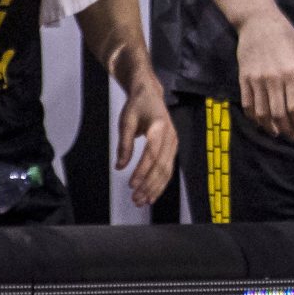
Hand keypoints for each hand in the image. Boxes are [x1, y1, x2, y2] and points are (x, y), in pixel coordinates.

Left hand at [115, 70, 177, 208]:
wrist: (150, 94)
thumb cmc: (138, 105)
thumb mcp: (126, 121)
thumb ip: (124, 144)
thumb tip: (119, 166)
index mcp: (159, 127)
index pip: (151, 154)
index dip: (142, 171)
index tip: (132, 184)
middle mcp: (170, 136)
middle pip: (161, 166)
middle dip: (149, 185)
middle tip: (136, 198)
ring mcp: (174, 143)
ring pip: (167, 171)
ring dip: (155, 188)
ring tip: (142, 200)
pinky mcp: (172, 148)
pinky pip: (168, 169)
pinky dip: (160, 183)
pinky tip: (152, 194)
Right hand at [237, 6, 293, 140]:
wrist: (258, 21)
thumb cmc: (286, 36)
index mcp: (292, 73)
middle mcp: (274, 79)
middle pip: (278, 114)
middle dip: (286, 129)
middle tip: (291, 135)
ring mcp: (257, 79)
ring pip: (261, 113)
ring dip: (269, 127)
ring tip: (276, 132)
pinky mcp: (244, 78)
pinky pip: (248, 104)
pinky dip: (253, 117)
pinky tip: (260, 121)